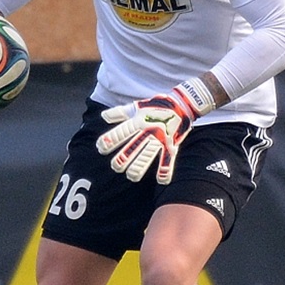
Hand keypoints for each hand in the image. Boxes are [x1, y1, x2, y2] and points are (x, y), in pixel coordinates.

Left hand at [96, 78, 215, 183]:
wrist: (182, 103)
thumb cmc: (156, 105)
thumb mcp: (137, 106)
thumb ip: (120, 113)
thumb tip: (103, 117)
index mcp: (138, 121)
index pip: (121, 133)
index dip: (109, 141)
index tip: (101, 148)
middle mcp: (148, 130)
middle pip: (133, 147)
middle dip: (123, 158)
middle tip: (115, 167)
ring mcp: (161, 139)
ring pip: (148, 155)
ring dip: (139, 167)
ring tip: (131, 175)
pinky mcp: (171, 144)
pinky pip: (169, 159)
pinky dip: (166, 171)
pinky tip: (161, 181)